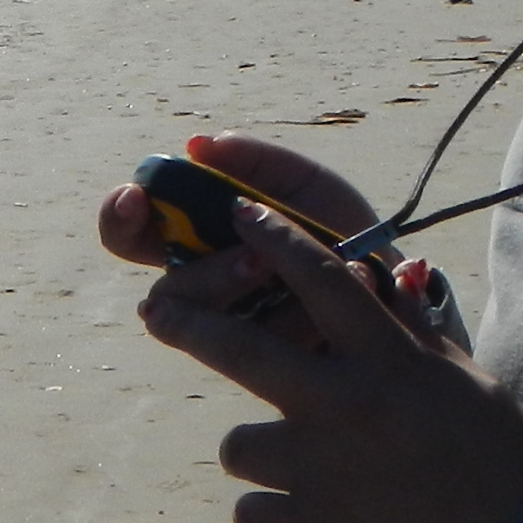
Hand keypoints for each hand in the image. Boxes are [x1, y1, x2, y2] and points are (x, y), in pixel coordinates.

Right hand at [98, 129, 384, 340]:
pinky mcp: (269, 377)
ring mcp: (234, 338)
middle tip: (255, 261)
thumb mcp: (308, 187)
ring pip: (203, 331)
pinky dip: (308, 318)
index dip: (118, 216)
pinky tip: (346, 299)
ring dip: (251, 301)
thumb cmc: (344, 237)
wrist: (404, 298)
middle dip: (208, 276)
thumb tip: (199, 144)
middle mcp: (208, 294)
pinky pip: (263, 356)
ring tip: (303, 283)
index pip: (130, 234)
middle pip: (168, 294)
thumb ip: (258, 162)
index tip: (136, 198)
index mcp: (201, 244)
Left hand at [137, 195, 522, 522]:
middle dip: (187, 323)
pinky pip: (251, 513)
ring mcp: (319, 469)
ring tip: (312, 480)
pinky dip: (276, 520)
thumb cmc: (508, 473)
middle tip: (156, 309)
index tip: (241, 213)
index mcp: (391, 363)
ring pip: (237, 445)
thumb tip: (391, 279)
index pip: (324, 279)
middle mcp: (345, 404)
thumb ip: (417, 338)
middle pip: (239, 348)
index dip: (277, 238)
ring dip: (263, 456)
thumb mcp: (471, 388)